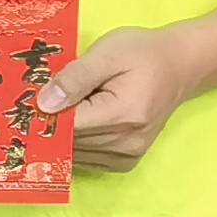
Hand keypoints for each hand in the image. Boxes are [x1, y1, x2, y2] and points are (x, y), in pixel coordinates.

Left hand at [54, 22, 194, 170]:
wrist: (179, 67)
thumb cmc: (143, 54)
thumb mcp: (107, 53)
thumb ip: (74, 78)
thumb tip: (43, 104)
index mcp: (122, 116)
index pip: (67, 126)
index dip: (46, 112)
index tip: (37, 95)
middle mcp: (125, 144)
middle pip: (69, 142)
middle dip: (55, 121)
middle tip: (54, 95)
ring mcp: (127, 157)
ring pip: (74, 154)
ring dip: (66, 133)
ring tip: (75, 104)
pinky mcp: (125, 162)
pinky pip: (86, 159)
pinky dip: (78, 141)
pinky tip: (86, 118)